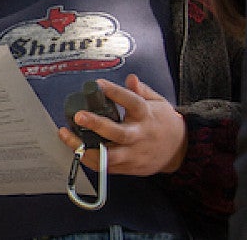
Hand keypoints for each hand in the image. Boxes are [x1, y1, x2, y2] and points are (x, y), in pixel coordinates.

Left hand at [57, 74, 186, 175]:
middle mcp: (139, 136)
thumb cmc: (163, 122)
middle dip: (97, 125)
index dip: (115, 93)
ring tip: (67, 135)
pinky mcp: (129, 168)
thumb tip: (130, 78)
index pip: (132, 102)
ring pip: (109, 156)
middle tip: (79, 116)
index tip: (98, 84)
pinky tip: (76, 148)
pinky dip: (89, 159)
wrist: (179, 150)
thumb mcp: (158, 102)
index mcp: (147, 115)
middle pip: (118, 133)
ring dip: (86, 147)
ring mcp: (134, 154)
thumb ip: (142, 90)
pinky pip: (106, 167)